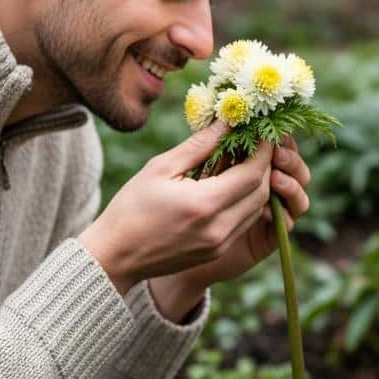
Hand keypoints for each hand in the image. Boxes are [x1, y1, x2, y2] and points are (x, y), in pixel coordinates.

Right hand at [77, 120, 273, 294]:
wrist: (115, 256)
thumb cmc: (131, 207)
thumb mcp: (160, 168)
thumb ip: (198, 145)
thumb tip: (227, 122)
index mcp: (204, 204)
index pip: (252, 174)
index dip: (264, 151)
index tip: (264, 132)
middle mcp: (219, 228)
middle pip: (261, 192)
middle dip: (264, 166)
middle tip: (256, 143)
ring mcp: (220, 244)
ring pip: (256, 209)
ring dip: (257, 184)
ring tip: (244, 161)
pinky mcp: (217, 252)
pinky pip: (243, 222)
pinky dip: (245, 201)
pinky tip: (231, 185)